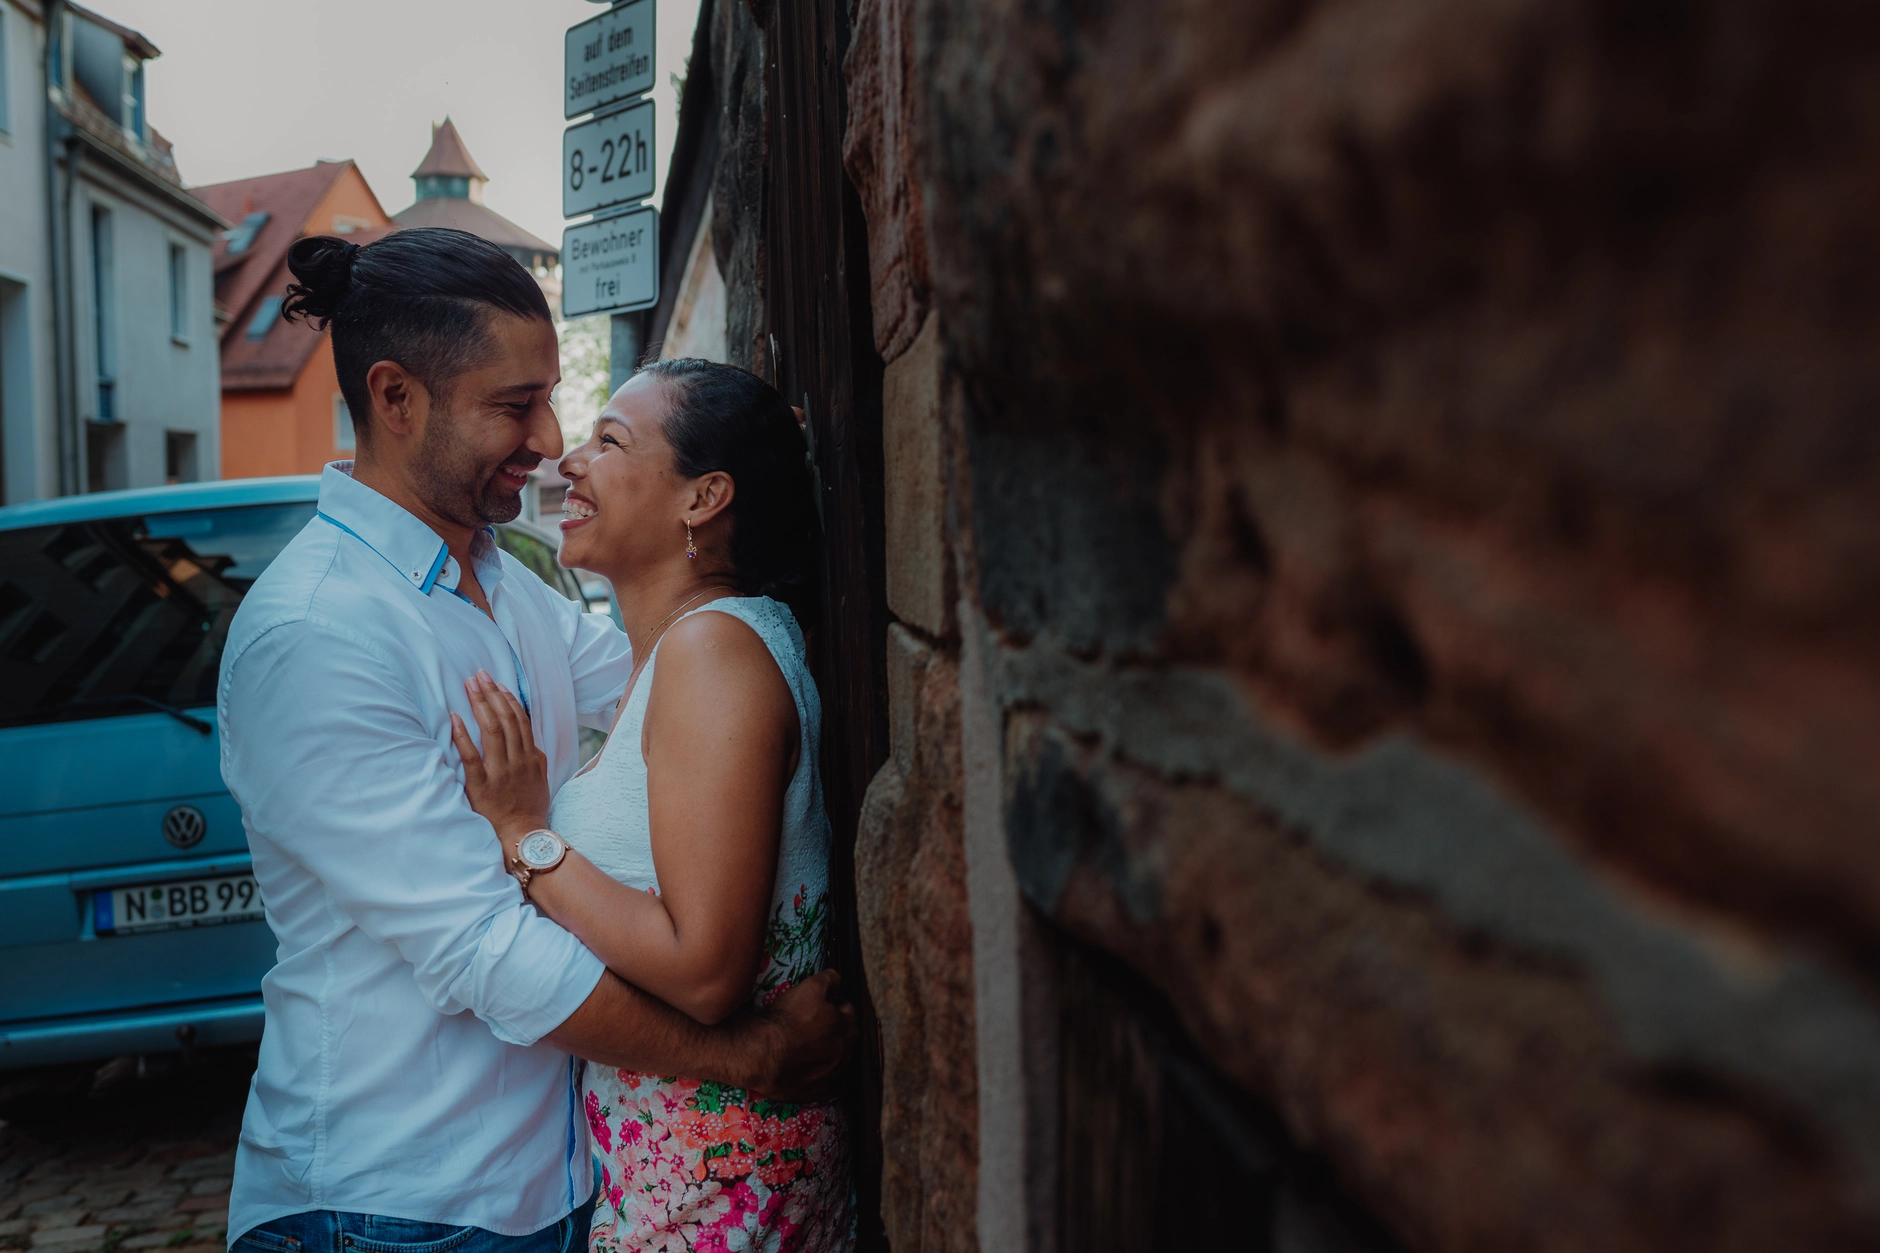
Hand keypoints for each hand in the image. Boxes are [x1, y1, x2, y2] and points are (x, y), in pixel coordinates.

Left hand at [450, 671, 550, 857]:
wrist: (524, 836)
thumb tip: (527, 738)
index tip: (497, 683)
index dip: (508, 698)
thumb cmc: (530, 808)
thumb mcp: (540, 778)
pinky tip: (454, 718)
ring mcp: (500, 772)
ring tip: (469, 686)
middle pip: (505, 719)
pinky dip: (462, 735)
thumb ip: (534, 756)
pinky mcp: (482, 785)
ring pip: (491, 731)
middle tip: (479, 675)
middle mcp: (517, 760)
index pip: (520, 719)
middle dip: (492, 694)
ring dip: (480, 705)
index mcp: (531, 756)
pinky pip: (470, 756)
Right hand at [744, 969, 856, 1102]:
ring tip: (807, 1046)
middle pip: (846, 1035)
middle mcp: (847, 1052)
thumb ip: (831, 980)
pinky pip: (830, 1081)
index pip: (847, 1010)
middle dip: (834, 1028)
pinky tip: (809, 1067)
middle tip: (811, 1025)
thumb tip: (838, 981)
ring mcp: (836, 1074)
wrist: (761, 1054)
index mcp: (848, 1026)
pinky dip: (823, 1074)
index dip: (832, 1005)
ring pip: (839, 1058)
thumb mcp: (810, 987)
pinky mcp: (823, 1091)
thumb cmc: (786, 1020)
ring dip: (829, 1051)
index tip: (817, 1007)